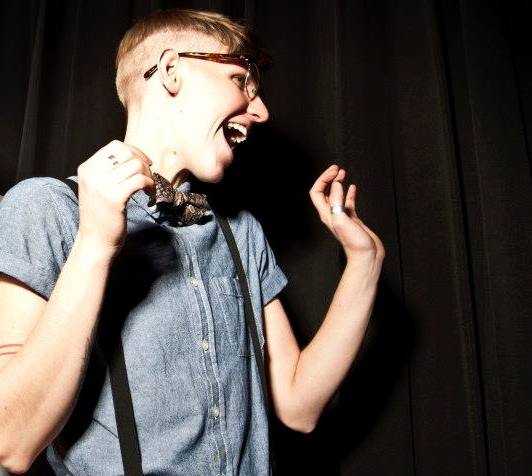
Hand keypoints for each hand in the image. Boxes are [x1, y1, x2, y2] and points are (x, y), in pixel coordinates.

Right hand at [76, 140, 154, 257]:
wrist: (95, 242)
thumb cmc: (101, 216)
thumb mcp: (97, 188)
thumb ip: (108, 171)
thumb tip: (134, 156)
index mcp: (87, 168)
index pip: (115, 146)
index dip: (135, 152)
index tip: (144, 164)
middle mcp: (92, 174)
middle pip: (127, 153)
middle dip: (143, 162)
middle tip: (149, 177)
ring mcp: (102, 186)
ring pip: (136, 165)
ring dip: (149, 175)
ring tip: (149, 188)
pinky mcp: (115, 198)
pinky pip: (140, 180)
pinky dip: (150, 185)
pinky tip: (149, 195)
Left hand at [309, 165, 384, 263]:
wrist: (366, 256)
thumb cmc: (354, 243)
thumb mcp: (342, 219)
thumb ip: (337, 201)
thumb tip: (336, 184)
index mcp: (326, 214)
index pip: (317, 192)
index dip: (323, 179)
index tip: (334, 171)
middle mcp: (332, 214)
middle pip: (324, 192)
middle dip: (328, 178)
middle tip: (337, 169)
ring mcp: (342, 216)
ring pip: (336, 195)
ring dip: (338, 183)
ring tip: (343, 173)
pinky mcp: (352, 219)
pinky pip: (348, 202)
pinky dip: (349, 193)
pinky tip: (353, 187)